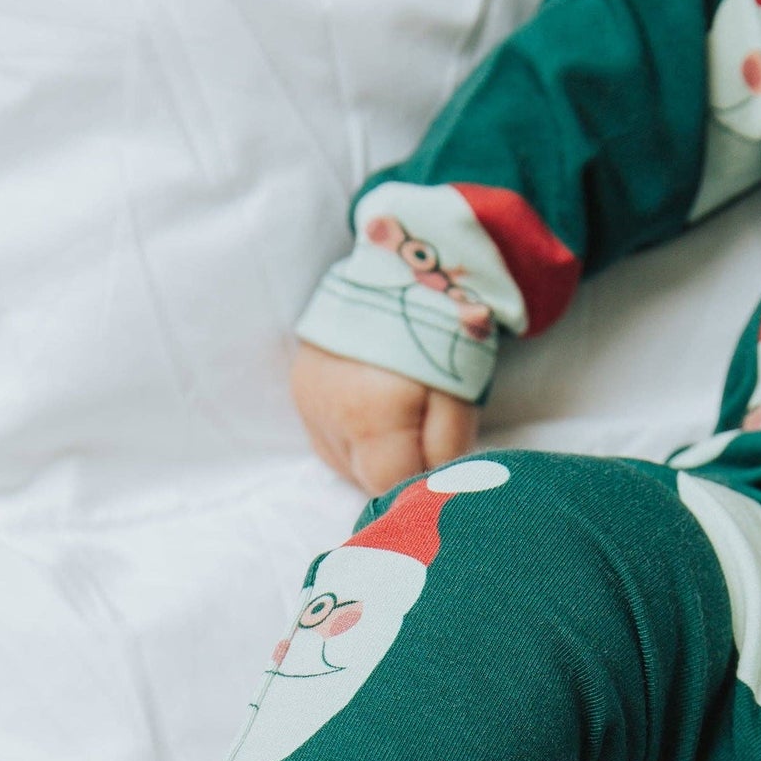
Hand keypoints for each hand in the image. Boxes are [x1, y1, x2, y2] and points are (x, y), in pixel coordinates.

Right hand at [291, 340, 478, 496]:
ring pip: (345, 463)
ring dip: (376, 459)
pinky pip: (329, 440)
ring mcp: (308, 402)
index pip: (389, 486)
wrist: (397, 271)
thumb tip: (434, 490)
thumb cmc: (438, 336)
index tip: (439, 475)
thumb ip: (447, 454)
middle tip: (426, 444)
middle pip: (366, 478)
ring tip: (402, 425)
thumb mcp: (459, 399)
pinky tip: (376, 419)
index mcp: (369, 419)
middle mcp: (328, 415)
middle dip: (399, 472)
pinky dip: (355, 441)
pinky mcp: (301, 389)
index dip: (417, 489)